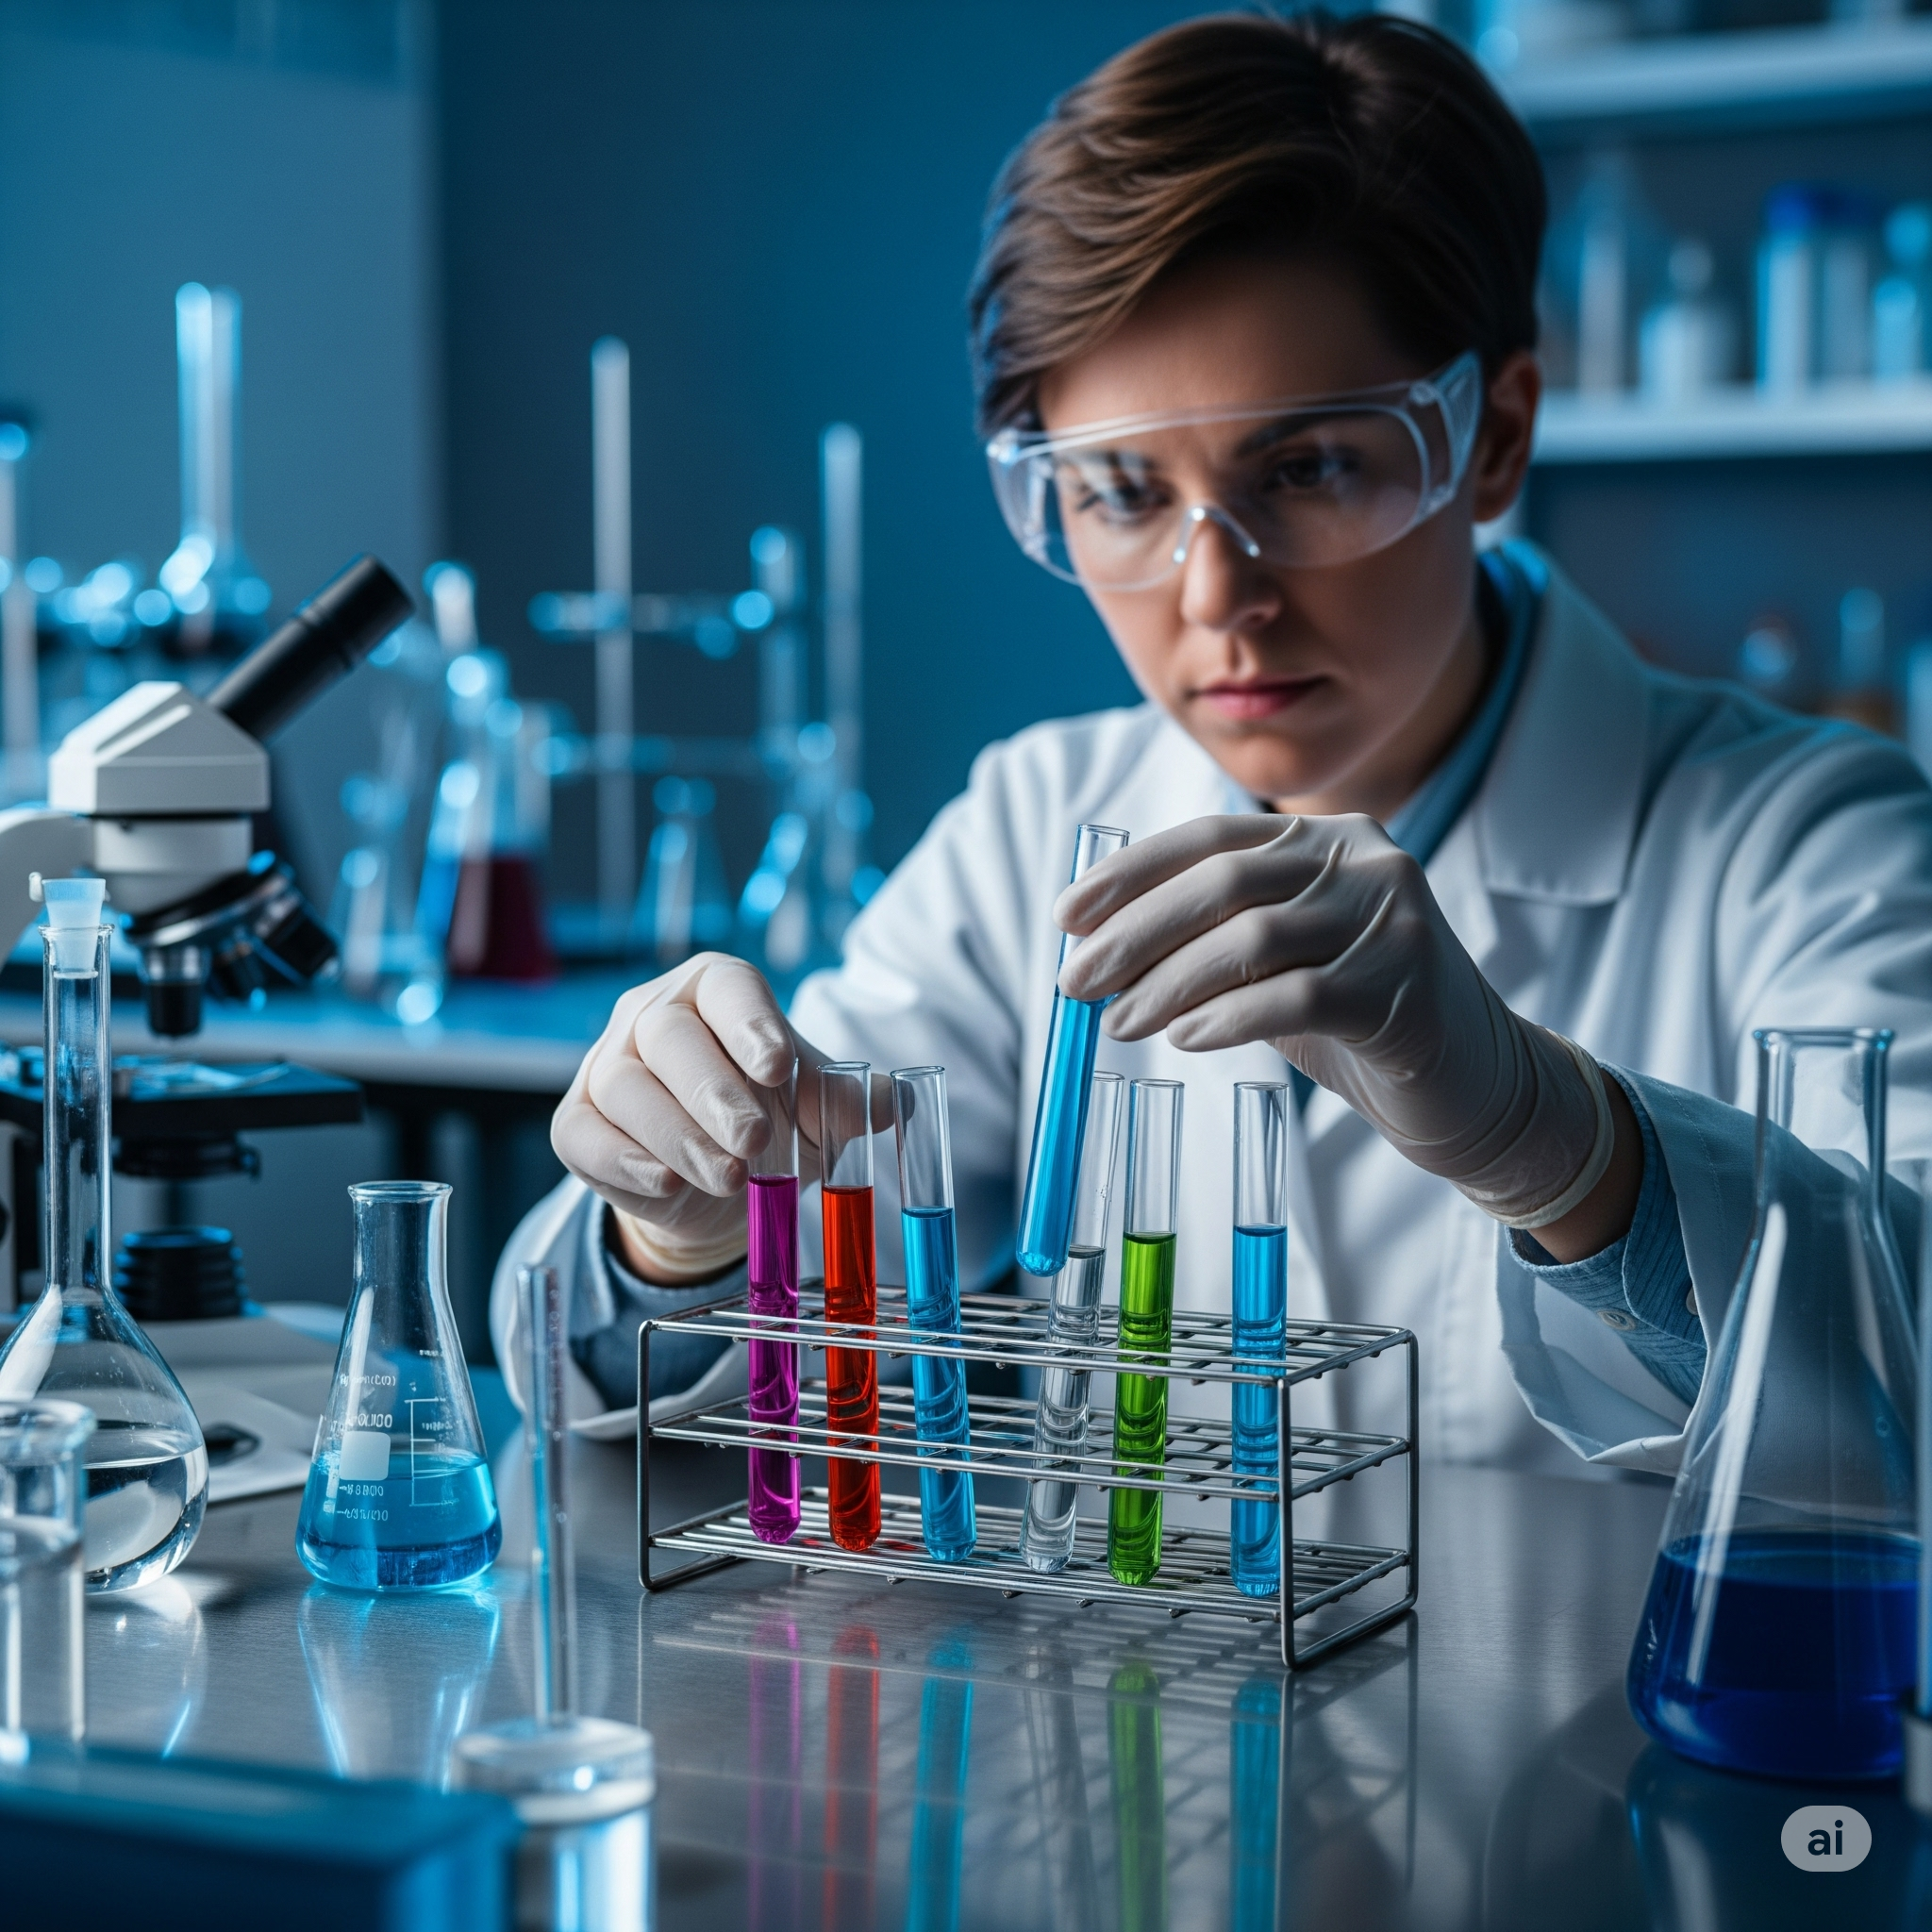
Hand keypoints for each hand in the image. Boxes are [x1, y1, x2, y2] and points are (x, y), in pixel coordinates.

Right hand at [551, 952, 886, 1281]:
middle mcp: (653, 1015)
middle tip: (755, 1139)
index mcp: (716, 991)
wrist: (719, 1184)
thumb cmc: (772, 1121)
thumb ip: (851, 1101)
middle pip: (669, 1037)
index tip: (779, 1066)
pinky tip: (666, 1182)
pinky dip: (624, 1161)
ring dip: (680, 1137)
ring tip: (728, 1176)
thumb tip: (896, 1100)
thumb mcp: (816, 1109)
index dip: (751, 1023)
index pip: (728, 989)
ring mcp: (606, 1066)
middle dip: (714, 1092)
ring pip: (626, 1088)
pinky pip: (585, 1134)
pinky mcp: (578, 1123)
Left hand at [1056, 815, 1618, 1232]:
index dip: (1131, 873)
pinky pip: (1295, 996)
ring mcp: (1393, 921)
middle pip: (1223, 883)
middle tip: (1074, 982)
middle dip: (1134, 934)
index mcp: (1329, 835)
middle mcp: (1366, 860)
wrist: (1471, 1083)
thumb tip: (1098, 942)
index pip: (1211, 836)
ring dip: (1168, 983)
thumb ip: (1213, 933)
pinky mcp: (1403, 989)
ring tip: (1118, 1023)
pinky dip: (1227, 1017)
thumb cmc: (1355, 1016)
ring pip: (1253, 939)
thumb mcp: (1279, 958)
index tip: (1066, 915)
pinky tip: (1185, 1038)